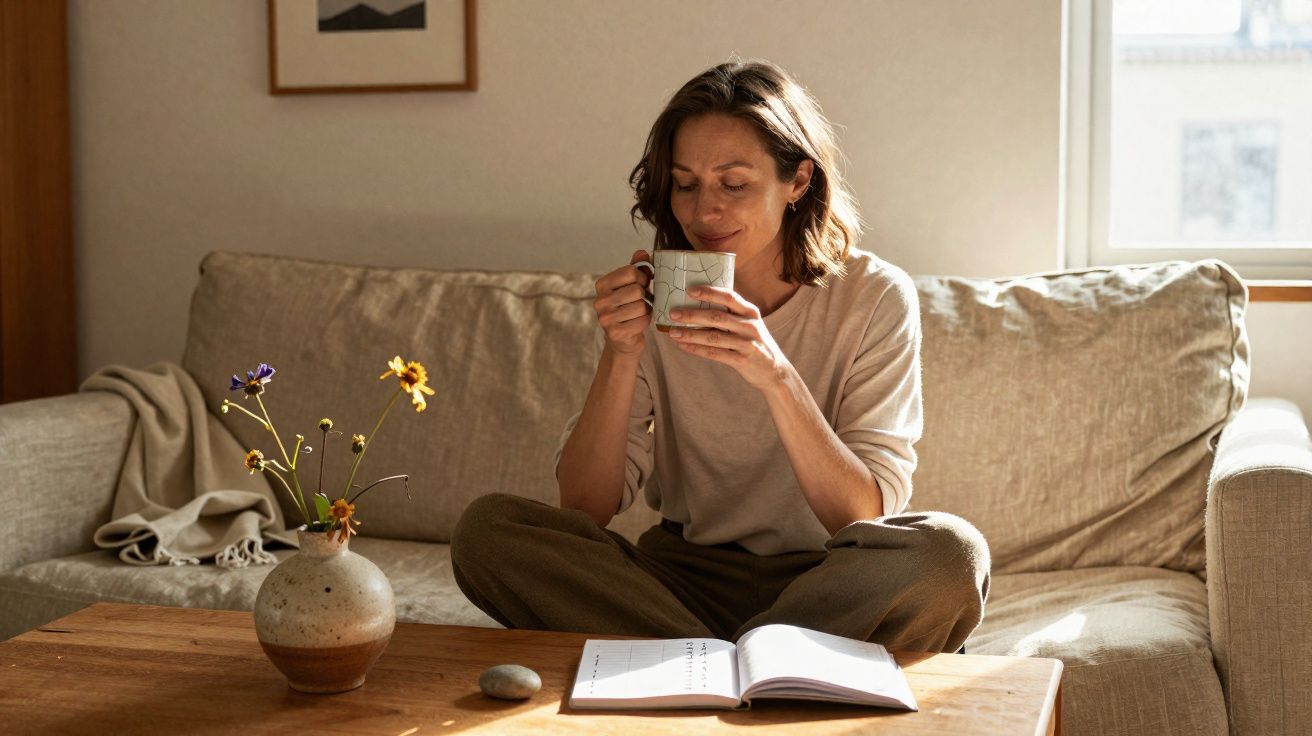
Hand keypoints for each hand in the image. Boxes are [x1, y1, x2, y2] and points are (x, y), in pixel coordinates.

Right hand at [593, 250, 652, 356]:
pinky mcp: (615, 333)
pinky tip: (639, 322)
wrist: (623, 338)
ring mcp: (605, 318)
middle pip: (637, 290)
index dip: (643, 277)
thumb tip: (642, 252)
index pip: (631, 271)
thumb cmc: (628, 306)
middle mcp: (599, 301)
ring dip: (646, 309)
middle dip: (646, 295)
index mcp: (602, 285)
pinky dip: (646, 321)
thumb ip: (636, 268)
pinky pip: (642, 321)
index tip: (643, 284)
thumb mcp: (630, 285)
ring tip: (641, 311)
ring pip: (641, 306)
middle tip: (643, 300)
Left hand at [667, 286, 791, 391]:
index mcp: (751, 312)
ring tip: (672, 332)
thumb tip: (700, 303)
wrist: (775, 371)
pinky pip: (714, 353)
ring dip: (690, 334)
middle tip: (673, 313)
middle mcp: (750, 326)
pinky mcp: (741, 360)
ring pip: (713, 337)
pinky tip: (683, 346)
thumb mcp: (750, 324)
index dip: (710, 292)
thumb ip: (732, 314)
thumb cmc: (755, 343)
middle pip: (717, 317)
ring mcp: (746, 344)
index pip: (729, 297)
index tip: (690, 289)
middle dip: (692, 315)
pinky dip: (696, 349)